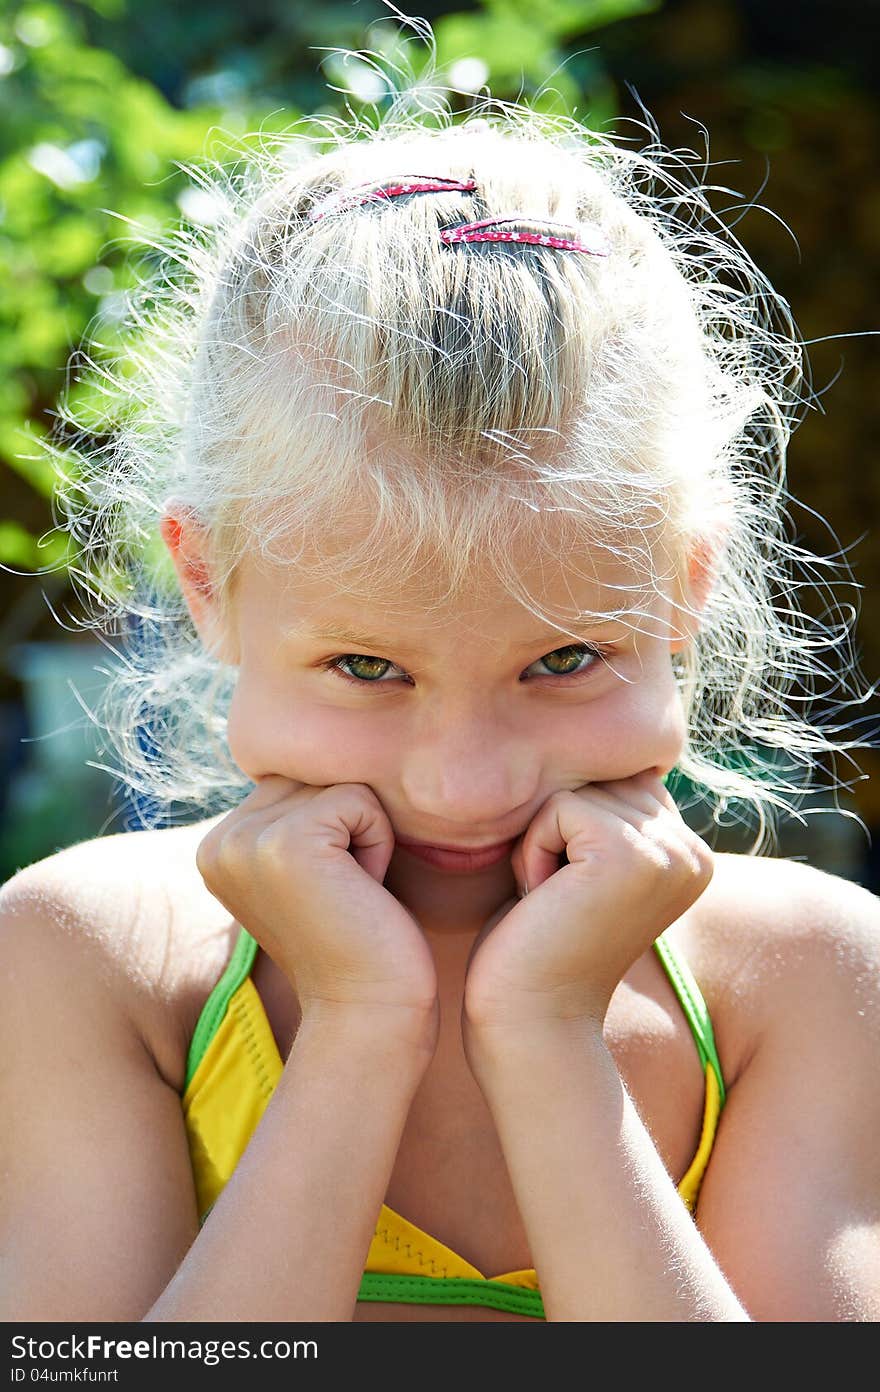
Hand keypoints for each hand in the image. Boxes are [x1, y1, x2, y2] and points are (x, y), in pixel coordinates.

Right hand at [195, 776, 437, 1042]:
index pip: (298, 782)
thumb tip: (317, 754)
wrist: (368, 1013)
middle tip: (345, 894)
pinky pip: (360, 800)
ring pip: (341, 784)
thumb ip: (295, 816)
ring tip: (352, 892)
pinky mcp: (287, 843)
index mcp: (218, 844)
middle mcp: (221, 839)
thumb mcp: (311, 871)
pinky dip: (378, 843)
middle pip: (318, 775)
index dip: (334, 830)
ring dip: (366, 836)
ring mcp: (247, 840)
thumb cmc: (358, 942)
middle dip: (349, 827)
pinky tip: (363, 891)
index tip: (329, 892)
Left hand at [462, 770, 713, 1038]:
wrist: (533, 1022)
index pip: (616, 782)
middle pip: (596, 780)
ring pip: (574, 793)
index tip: (573, 894)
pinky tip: (544, 902)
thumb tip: (592, 756)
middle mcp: (691, 849)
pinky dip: (532, 852)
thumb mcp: (586, 868)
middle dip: (557, 833)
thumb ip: (606, 816)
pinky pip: (557, 808)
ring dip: (541, 845)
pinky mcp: (629, 855)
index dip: (573, 830)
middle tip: (558, 901)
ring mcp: (667, 852)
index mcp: (690, 852)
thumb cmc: (540, 946)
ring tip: (553, 903)